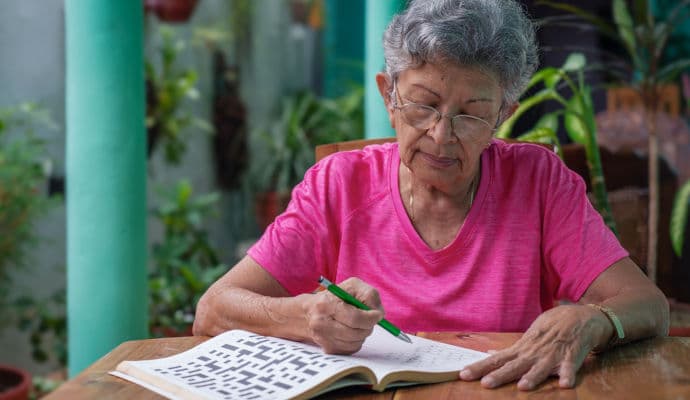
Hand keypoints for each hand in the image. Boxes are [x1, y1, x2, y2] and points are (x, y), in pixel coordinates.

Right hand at [301, 277, 383, 354]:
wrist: (309, 312)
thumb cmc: (336, 297)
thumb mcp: (353, 286)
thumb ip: (369, 296)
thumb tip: (378, 314)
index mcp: (326, 304)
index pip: (355, 318)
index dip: (371, 318)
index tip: (377, 314)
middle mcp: (321, 324)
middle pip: (357, 333)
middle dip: (367, 326)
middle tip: (367, 318)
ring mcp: (323, 339)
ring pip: (357, 342)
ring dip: (362, 333)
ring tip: (355, 323)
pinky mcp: (328, 349)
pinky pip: (352, 349)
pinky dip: (356, 340)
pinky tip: (349, 331)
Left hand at [459, 305, 610, 389]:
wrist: (580, 316)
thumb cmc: (552, 327)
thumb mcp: (529, 337)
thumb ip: (513, 350)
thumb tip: (491, 355)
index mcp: (522, 348)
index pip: (497, 359)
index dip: (480, 367)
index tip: (464, 374)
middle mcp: (534, 352)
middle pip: (514, 366)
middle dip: (500, 375)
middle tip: (486, 384)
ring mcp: (553, 354)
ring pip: (541, 367)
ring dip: (533, 377)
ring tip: (523, 387)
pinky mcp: (572, 355)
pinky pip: (571, 367)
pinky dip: (568, 374)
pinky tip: (565, 384)